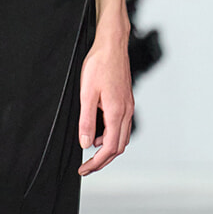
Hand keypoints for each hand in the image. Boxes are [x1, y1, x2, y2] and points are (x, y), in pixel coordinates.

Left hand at [77, 26, 133, 175]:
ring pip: (122, 138)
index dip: (96, 162)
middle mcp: (126, 112)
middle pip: (118, 147)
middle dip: (103, 161)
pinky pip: (122, 126)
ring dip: (107, 148)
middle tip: (86, 167)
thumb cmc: (100, 65)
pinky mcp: (126, 101)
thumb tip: (86, 143)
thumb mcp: (87, 94)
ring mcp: (128, 107)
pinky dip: (110, 135)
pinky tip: (98, 132)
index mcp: (117, 112)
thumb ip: (86, 120)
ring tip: (90, 150)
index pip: (110, 148)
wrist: (112, 45)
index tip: (84, 169)